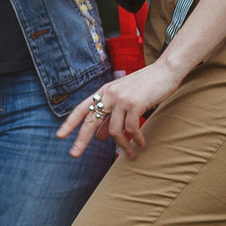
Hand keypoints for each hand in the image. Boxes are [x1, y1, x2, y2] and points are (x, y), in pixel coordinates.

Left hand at [56, 61, 182, 157]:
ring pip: (114, 130)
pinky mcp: (135, 103)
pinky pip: (131, 129)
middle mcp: (109, 95)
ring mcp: (121, 99)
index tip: (60, 136)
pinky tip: (141, 145)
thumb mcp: (124, 99)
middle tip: (74, 154)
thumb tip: (99, 136)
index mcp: (104, 92)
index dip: (70, 123)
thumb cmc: (146, 85)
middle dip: (81, 139)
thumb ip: (111, 116)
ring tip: (130, 155)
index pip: (82, 109)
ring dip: (123, 145)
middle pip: (91, 120)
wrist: (165, 71)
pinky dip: (136, 139)